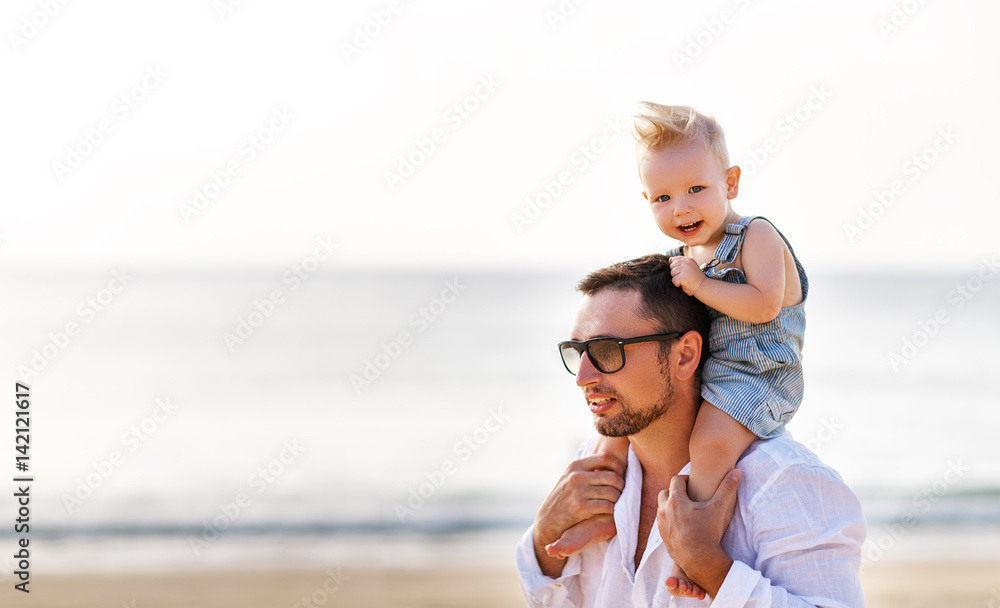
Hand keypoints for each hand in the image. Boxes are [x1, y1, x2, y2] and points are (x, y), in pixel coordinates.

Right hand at [533, 452, 625, 576]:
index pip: (605, 458)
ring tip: (617, 502)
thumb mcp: (570, 477)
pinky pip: (607, 506)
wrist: (548, 520)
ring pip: (612, 492)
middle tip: (621, 492)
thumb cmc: (564, 498)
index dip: (618, 466)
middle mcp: (576, 476)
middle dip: (621, 485)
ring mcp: (578, 492)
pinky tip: (611, 511)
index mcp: (575, 466)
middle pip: (612, 476)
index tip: (620, 475)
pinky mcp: (580, 507)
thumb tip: (611, 461)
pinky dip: (613, 510)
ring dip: (618, 499)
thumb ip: (586, 469)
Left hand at [656, 470, 740, 596]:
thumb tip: (736, 471)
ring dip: (671, 505)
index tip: (694, 484)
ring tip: (686, 509)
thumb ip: (727, 488)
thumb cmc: (708, 533)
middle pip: (665, 492)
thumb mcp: (719, 509)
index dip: (685, 479)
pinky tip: (682, 523)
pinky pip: (662, 521)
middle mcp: (664, 510)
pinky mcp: (662, 536)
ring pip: (662, 507)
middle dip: (675, 491)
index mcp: (675, 500)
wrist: (699, 560)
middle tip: (689, 496)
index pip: (676, 480)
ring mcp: (661, 524)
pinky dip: (670, 518)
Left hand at [669, 256, 704, 295]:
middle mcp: (686, 262)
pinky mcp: (683, 276)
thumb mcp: (688, 268)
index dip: (677, 267)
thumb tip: (669, 259)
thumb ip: (679, 263)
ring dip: (677, 279)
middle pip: (671, 266)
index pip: (674, 260)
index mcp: (688, 259)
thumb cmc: (694, 278)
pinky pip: (673, 280)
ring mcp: (685, 269)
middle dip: (676, 273)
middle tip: (685, 277)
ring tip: (685, 280)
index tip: (684, 272)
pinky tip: (684, 284)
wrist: (703, 287)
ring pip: (672, 273)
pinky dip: (677, 284)